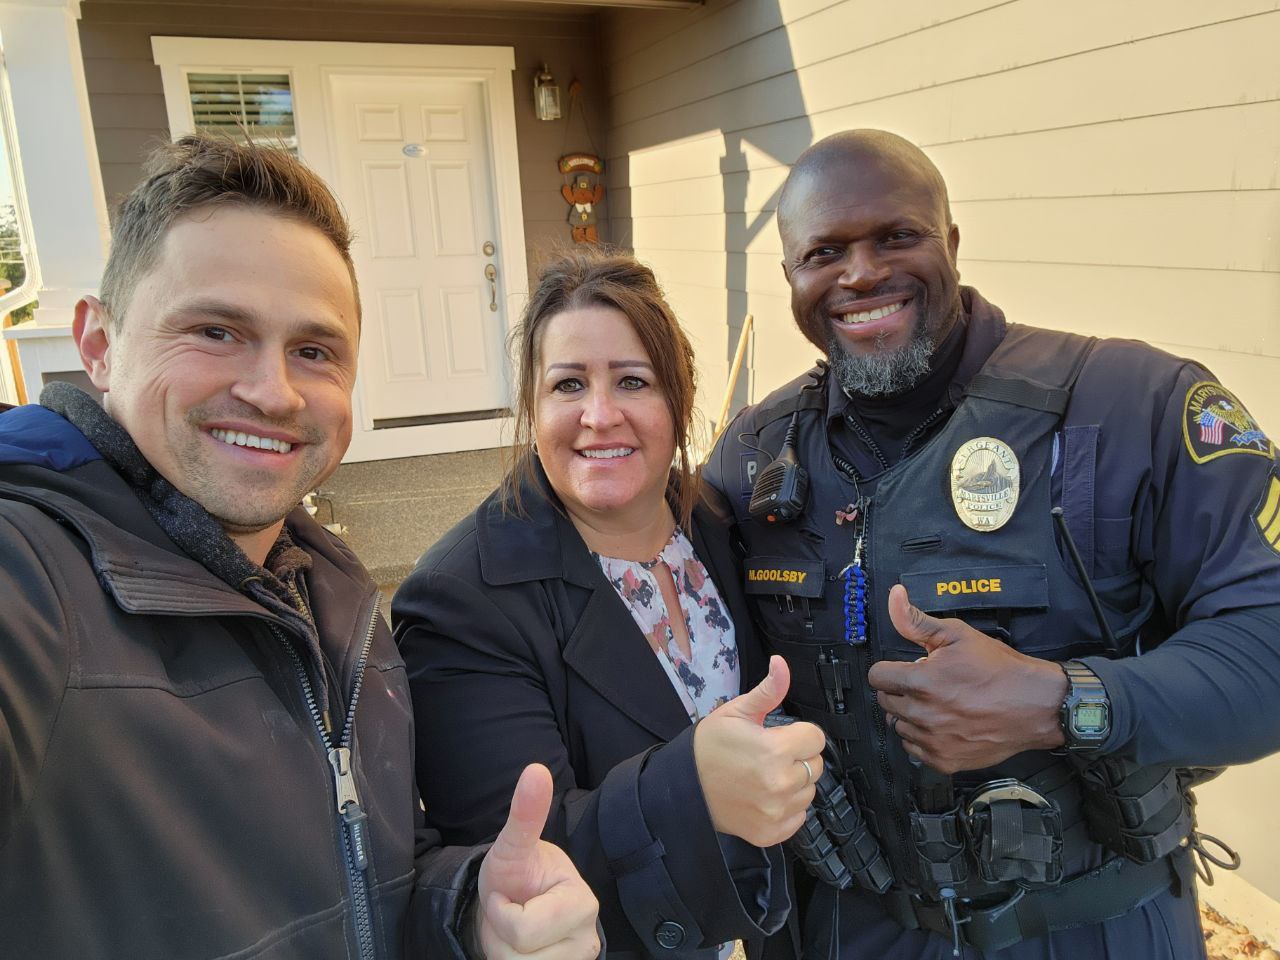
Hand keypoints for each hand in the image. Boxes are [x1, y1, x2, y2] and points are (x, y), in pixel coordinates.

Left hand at [475, 764, 600, 959]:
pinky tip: (522, 950)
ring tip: (515, 932)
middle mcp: (589, 939)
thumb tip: (536, 770)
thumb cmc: (516, 876)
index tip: (508, 892)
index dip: (500, 912)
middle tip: (511, 914)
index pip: (522, 930)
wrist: (515, 906)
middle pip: (519, 958)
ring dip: (504, 954)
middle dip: (501, 936)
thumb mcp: (512, 846)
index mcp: (582, 902)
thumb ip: (525, 814)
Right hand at [693, 655, 826, 845]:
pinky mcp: (771, 833)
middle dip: (797, 757)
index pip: (816, 738)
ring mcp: (777, 811)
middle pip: (815, 765)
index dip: (799, 733)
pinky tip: (765, 796)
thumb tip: (781, 664)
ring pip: (808, 791)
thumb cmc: (709, 747)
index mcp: (774, 750)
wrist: (684, 787)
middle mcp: (780, 784)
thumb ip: (768, 691)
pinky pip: (799, 816)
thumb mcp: (736, 712)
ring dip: (794, 783)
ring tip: (766, 776)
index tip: (780, 736)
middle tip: (769, 756)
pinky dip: (787, 807)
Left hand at [866, 585, 1068, 773]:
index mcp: (921, 682)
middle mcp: (923, 714)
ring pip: (898, 725)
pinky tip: (943, 724)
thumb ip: (916, 621)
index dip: (891, 669)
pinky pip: (914, 749)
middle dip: (901, 690)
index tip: (907, 669)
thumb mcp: (957, 634)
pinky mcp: (944, 761)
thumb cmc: (999, 669)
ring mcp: (933, 741)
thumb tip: (894, 596)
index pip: (877, 677)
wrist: (1035, 705)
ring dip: (911, 715)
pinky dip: (923, 738)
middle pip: (885, 701)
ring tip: (938, 704)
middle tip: (928, 685)